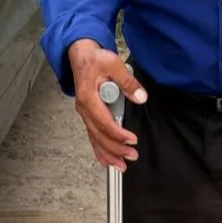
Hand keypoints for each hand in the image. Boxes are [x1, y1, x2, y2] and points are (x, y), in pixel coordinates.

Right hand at [68, 39, 147, 170]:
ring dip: (108, 154)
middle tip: (132, 156)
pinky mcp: (89, 115)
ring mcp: (85, 114)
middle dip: (115, 149)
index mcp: (88, 98)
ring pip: (95, 139)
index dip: (118, 133)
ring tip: (121, 166)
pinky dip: (99, 150)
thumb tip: (140, 97)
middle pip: (99, 135)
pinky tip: (106, 161)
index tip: (132, 140)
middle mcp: (84, 109)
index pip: (104, 122)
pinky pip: (93, 136)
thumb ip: (128, 81)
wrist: (81, 55)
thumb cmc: (95, 60)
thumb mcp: (113, 64)